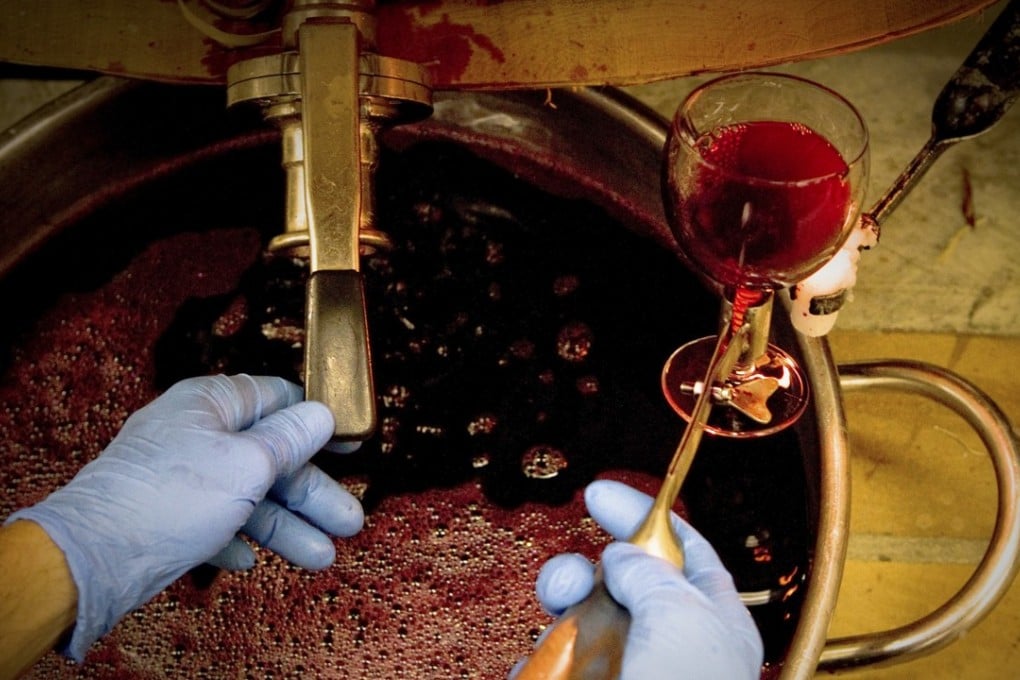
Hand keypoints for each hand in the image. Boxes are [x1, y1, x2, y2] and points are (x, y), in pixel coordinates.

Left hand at [5, 374, 363, 660]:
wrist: (95, 558)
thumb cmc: (172, 498)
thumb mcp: (248, 463)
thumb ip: (290, 439)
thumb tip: (321, 414)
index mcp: (213, 403)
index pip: (278, 398)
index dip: (319, 422)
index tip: (352, 445)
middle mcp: (196, 433)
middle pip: (270, 457)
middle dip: (311, 494)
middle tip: (347, 521)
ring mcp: (180, 475)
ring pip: (247, 495)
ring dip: (285, 526)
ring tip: (320, 557)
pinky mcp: (166, 514)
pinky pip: (214, 521)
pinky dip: (237, 537)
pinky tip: (251, 560)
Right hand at [532, 479, 762, 679]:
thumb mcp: (681, 616)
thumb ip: (649, 572)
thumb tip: (619, 557)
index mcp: (710, 619)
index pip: (681, 547)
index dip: (643, 515)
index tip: (597, 494)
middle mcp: (668, 645)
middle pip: (619, 583)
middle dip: (584, 573)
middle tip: (567, 586)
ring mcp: (627, 675)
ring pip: (580, 624)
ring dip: (559, 622)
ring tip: (554, 641)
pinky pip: (555, 667)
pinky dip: (540, 664)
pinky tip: (540, 672)